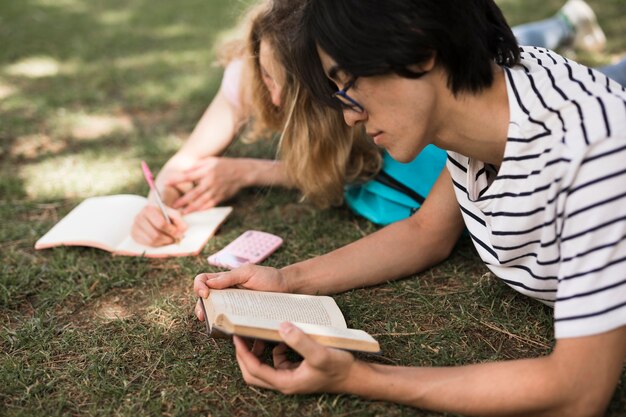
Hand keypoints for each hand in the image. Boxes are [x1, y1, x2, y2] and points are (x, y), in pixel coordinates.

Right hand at [131, 204, 186, 246]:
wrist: (154, 215)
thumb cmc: (166, 215)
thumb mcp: (174, 215)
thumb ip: (180, 222)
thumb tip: (181, 231)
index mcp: (149, 209)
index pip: (161, 224)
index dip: (172, 231)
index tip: (178, 233)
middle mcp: (139, 217)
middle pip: (156, 235)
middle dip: (168, 239)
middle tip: (174, 239)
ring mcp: (135, 226)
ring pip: (151, 241)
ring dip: (163, 242)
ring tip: (169, 240)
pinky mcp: (134, 235)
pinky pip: (147, 244)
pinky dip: (157, 244)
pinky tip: (161, 240)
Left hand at [167, 156, 247, 213]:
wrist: (242, 172)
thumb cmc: (224, 165)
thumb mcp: (211, 160)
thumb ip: (197, 166)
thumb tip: (184, 171)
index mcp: (206, 171)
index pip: (188, 176)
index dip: (176, 180)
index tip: (166, 183)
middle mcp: (210, 182)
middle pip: (193, 193)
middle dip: (182, 200)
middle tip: (172, 206)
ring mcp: (216, 190)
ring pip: (201, 202)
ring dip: (190, 208)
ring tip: (181, 212)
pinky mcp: (221, 197)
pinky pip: (210, 205)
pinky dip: (202, 209)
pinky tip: (195, 211)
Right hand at [193, 265, 288, 320]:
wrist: (286, 288)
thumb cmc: (268, 277)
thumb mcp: (248, 272)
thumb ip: (229, 277)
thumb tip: (209, 284)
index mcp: (224, 280)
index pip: (202, 280)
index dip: (198, 286)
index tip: (205, 293)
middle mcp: (225, 293)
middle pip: (204, 300)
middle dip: (200, 308)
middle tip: (203, 315)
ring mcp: (233, 306)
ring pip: (215, 314)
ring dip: (210, 319)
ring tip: (213, 324)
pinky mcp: (241, 318)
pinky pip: (229, 324)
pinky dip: (226, 328)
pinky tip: (227, 331)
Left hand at [233, 322, 355, 393]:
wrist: (355, 376)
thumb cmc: (339, 367)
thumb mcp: (319, 352)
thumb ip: (300, 340)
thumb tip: (282, 326)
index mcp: (286, 382)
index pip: (255, 370)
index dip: (243, 354)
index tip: (236, 337)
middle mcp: (286, 383)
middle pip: (254, 373)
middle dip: (245, 356)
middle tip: (241, 337)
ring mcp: (291, 377)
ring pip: (265, 367)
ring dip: (260, 352)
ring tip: (260, 334)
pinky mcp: (297, 371)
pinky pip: (279, 361)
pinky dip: (276, 350)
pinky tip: (284, 338)